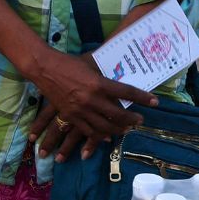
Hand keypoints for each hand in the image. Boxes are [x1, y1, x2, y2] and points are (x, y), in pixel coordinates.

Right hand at [21, 46, 156, 157]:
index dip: (142, 98)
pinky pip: (88, 131)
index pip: (126, 92)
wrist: (44, 68)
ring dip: (118, 130)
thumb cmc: (68, 63)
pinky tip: (107, 136)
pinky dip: (99, 136)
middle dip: (132, 119)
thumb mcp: (89, 65)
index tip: (154, 102)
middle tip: (139, 120)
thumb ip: (103, 74)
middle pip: (118, 114)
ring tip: (126, 129)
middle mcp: (91, 99)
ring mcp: (80, 110)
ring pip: (104, 127)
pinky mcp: (70, 116)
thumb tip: (120, 73)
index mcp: (98, 83)